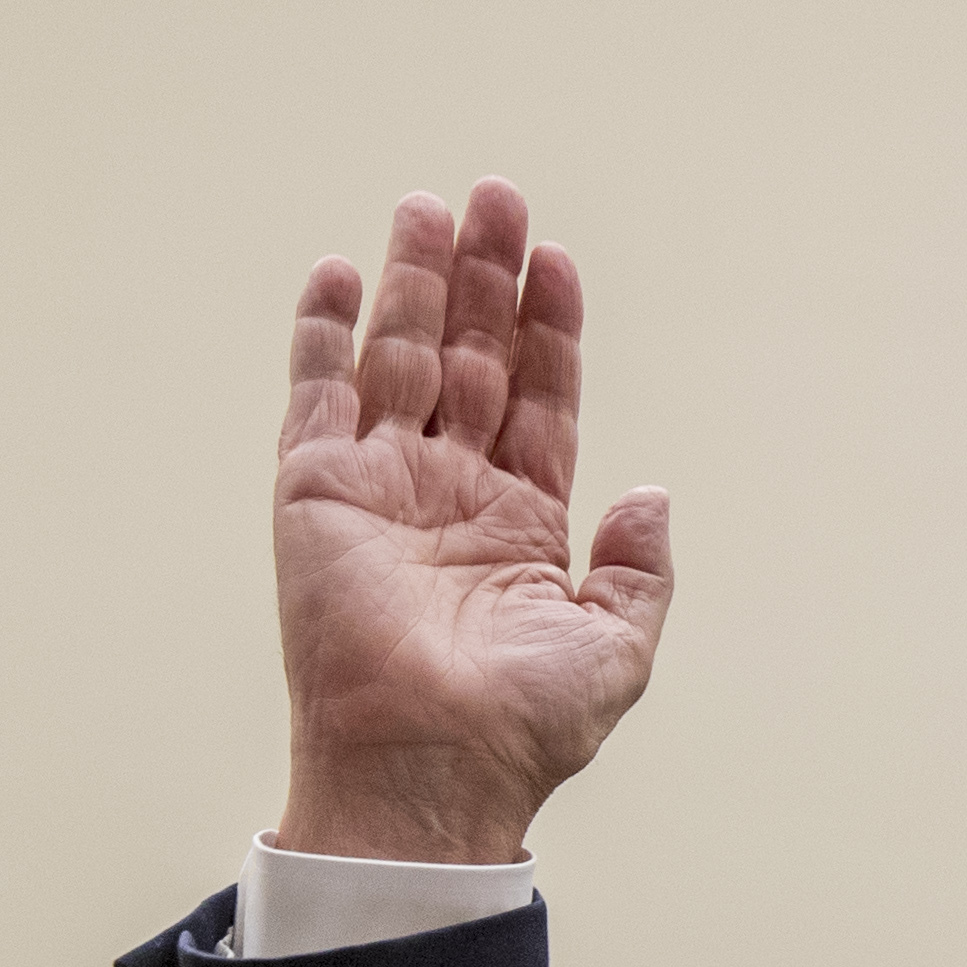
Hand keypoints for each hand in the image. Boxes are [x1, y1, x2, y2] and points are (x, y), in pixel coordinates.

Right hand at [271, 180, 671, 863]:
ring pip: (400, 357)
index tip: (557, 259)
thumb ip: (639, 565)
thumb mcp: (617, 645)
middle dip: (484, 278)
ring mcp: (381, 487)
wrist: (430, 771)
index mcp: (521, 523)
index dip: (549, 330)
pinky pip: (318, 396)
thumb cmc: (521, 728)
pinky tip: (344, 271)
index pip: (539, 400)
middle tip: (498, 196)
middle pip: (470, 357)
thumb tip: (650, 492)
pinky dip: (327, 333)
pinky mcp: (315, 493)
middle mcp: (449, 493)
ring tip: (434, 206)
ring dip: (414, 280)